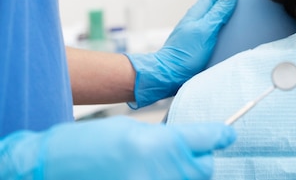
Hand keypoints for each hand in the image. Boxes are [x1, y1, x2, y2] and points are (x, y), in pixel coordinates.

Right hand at [0, 116, 235, 179]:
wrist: (56, 165)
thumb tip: (189, 145)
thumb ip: (166, 139)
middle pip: (205, 168)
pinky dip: (164, 179)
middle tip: (178, 157)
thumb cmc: (93, 144)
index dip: (221, 135)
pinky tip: (147, 173)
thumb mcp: (135, 131)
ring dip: (180, 175)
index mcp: (164, 142)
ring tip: (154, 168)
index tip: (228, 134)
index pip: (211, 137)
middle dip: (197, 162)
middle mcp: (166, 168)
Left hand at [127, 0, 249, 106]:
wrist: (167, 74)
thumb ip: (218, 12)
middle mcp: (198, 16)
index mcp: (199, 11)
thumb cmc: (184, 55)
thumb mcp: (205, 31)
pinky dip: (225, 15)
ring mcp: (198, 27)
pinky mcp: (199, 38)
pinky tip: (231, 23)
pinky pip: (215, 20)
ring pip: (216, 7)